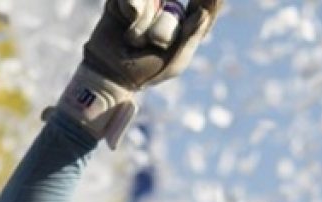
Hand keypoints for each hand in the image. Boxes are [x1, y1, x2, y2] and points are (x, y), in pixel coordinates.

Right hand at [56, 0, 222, 147]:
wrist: (110, 74)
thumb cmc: (147, 69)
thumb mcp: (175, 60)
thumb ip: (192, 36)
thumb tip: (201, 13)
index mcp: (187, 23)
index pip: (207, 5)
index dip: (210, 2)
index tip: (209, 1)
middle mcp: (169, 6)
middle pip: (174, 9)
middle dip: (161, 34)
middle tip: (153, 47)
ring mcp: (148, 0)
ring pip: (152, 2)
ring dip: (140, 28)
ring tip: (133, 42)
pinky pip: (131, 1)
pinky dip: (127, 13)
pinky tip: (124, 23)